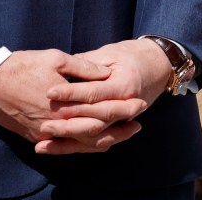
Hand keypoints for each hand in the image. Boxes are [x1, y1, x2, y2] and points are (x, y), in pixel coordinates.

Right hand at [0, 48, 139, 153]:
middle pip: (95, 133)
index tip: (138, 104)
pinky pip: (64, 147)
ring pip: (80, 145)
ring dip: (103, 141)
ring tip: (122, 136)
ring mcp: (45, 133)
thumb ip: (83, 68)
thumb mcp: (57, 58)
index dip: (122, 108)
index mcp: (65, 102)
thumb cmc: (24, 65)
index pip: (101, 110)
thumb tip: (106, 75)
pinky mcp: (35, 137)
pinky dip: (81, 146)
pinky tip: (92, 142)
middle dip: (119, 129)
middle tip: (138, 124)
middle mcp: (57, 123)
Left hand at [36, 38, 172, 154]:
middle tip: (44, 125)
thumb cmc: (132, 54)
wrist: (159, 65)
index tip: (49, 92)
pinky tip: (54, 148)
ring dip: (68, 143)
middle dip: (67, 126)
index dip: (71, 93)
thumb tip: (63, 70)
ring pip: (94, 138)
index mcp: (124, 86)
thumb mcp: (111, 53)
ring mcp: (124, 120)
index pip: (93, 93)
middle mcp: (126, 106)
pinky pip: (97, 143)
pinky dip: (77, 147)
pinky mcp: (118, 126)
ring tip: (42, 145)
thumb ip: (88, 63)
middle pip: (94, 122)